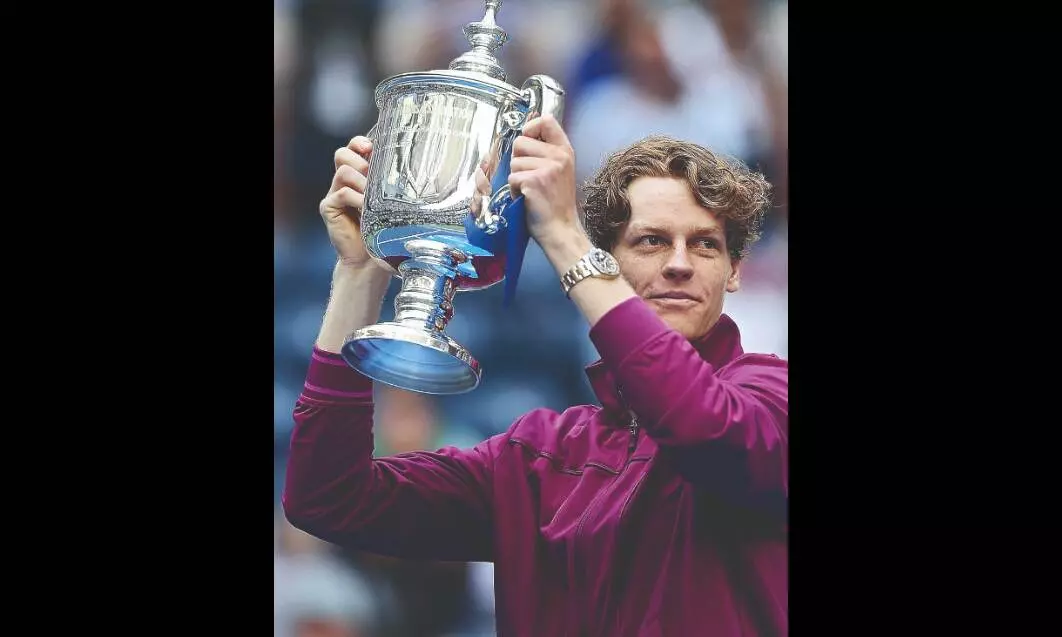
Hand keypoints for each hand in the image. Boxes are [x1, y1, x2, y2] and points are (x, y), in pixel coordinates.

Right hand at [319, 136, 385, 269]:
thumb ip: (394, 186)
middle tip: (372, 173)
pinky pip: (340, 193)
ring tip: (373, 196)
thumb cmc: (386, 230)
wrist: (370, 260)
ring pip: (343, 171)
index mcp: (360, 175)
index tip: (372, 147)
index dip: (360, 143)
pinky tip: (366, 209)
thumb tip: (419, 168)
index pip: (354, 148)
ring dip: (361, 180)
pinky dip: (355, 198)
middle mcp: (345, 182)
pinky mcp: (329, 208)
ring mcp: (335, 194)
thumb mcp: (393, 204)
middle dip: (359, 158)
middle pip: (342, 154)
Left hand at [508, 114, 581, 250]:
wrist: (560, 229)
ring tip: (530, 190)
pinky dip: (514, 190)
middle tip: (530, 176)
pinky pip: (512, 177)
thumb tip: (524, 135)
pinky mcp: (533, 181)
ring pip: (514, 162)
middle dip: (518, 159)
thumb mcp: (559, 170)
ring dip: (516, 177)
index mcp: (565, 151)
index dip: (530, 127)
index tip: (528, 141)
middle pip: (521, 141)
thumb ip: (546, 152)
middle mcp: (558, 156)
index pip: (546, 120)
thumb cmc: (556, 203)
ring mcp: (547, 168)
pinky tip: (526, 198)